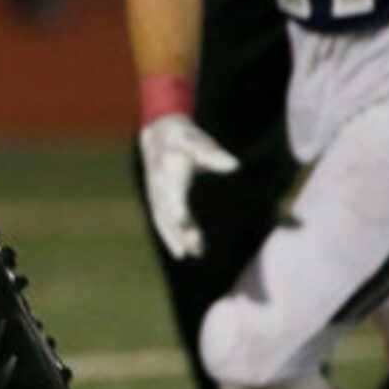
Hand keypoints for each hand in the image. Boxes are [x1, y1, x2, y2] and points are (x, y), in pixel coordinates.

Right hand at [138, 113, 238, 259]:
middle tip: (197, 248)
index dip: (177, 205)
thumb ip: (215, 155)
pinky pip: (160, 221)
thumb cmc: (187, 139)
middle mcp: (159, 183)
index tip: (183, 220)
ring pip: (162, 219)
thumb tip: (235, 165)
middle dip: (181, 229)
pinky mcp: (155, 200)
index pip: (173, 190)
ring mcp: (154, 192)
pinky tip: (180, 252)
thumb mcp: (200, 142)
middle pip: (168, 210)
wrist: (159, 134)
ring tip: (192, 254)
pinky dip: (169, 236)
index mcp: (171, 168)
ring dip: (175, 238)